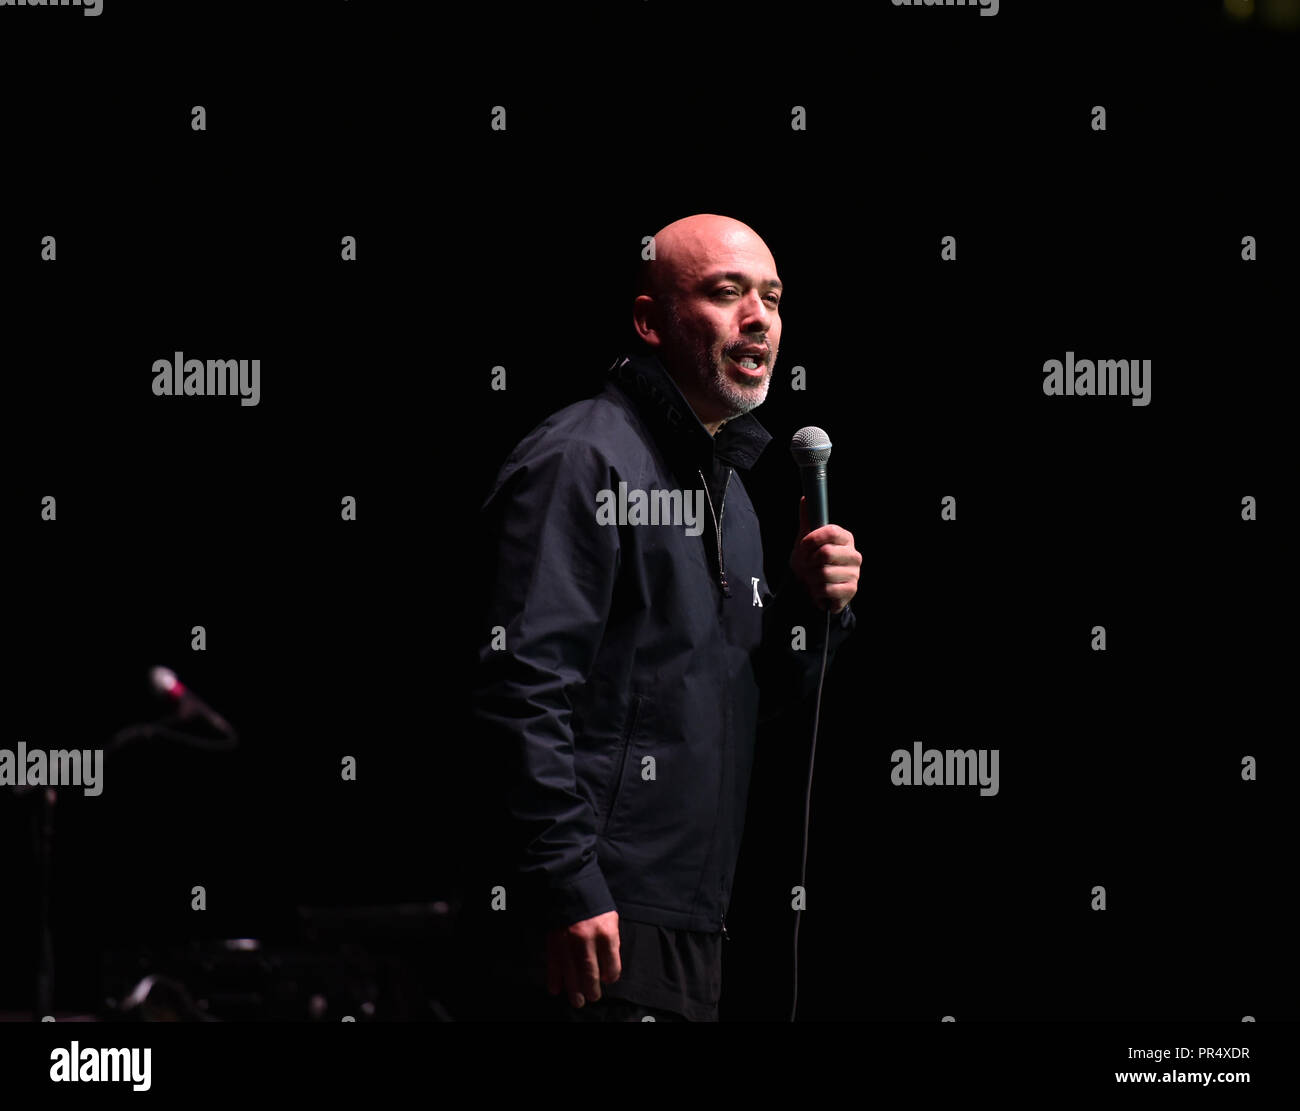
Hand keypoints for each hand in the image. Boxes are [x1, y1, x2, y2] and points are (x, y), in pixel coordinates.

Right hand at [545, 909, 620, 1007]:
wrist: (569, 885)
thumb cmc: (593, 903)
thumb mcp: (610, 919)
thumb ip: (611, 942)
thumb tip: (608, 965)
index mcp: (606, 933)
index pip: (612, 966)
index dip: (611, 976)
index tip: (609, 979)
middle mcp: (587, 940)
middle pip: (591, 974)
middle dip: (592, 990)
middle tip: (593, 997)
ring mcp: (568, 942)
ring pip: (572, 974)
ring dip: (574, 991)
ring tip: (578, 1001)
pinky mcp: (553, 941)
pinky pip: (554, 965)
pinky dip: (554, 979)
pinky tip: (556, 989)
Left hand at [790, 496, 860, 614]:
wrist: (811, 588)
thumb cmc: (810, 561)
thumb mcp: (806, 540)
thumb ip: (807, 520)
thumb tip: (805, 499)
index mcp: (845, 538)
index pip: (831, 532)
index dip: (812, 540)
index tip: (804, 547)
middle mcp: (854, 554)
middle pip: (826, 553)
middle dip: (809, 562)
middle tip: (807, 566)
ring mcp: (854, 573)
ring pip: (824, 573)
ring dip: (811, 578)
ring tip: (812, 579)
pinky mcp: (851, 590)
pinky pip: (826, 589)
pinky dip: (816, 591)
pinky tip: (818, 590)